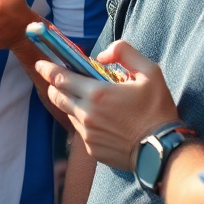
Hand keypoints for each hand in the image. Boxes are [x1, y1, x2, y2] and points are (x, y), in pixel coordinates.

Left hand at [36, 40, 181, 170]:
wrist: (162, 151)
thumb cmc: (157, 110)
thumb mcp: (150, 72)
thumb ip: (124, 52)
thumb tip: (102, 55)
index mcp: (98, 94)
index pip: (60, 78)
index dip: (47, 69)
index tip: (41, 63)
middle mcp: (87, 114)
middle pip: (56, 96)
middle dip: (54, 85)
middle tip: (61, 80)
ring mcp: (87, 134)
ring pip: (69, 113)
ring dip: (73, 103)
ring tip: (91, 100)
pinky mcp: (92, 149)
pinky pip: (81, 130)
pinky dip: (85, 121)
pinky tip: (102, 120)